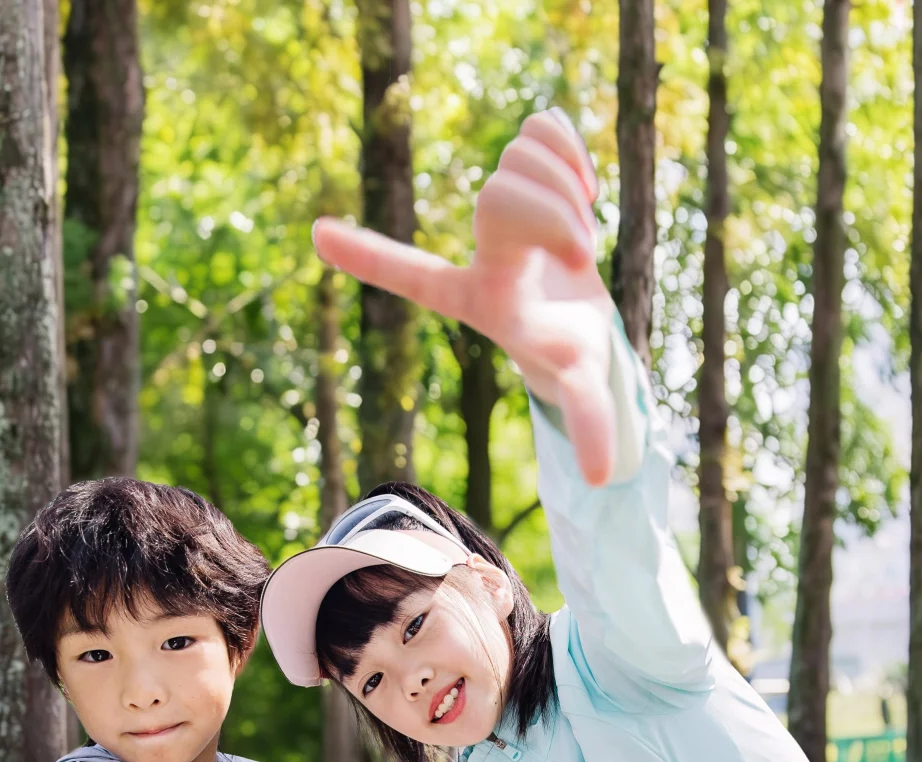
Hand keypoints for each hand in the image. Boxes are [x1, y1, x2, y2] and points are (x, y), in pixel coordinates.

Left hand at [313, 109, 615, 484]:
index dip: (371, 255)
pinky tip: (585, 183)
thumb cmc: (571, 358)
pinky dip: (570, 147)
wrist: (582, 320)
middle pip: (499, 198)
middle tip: (583, 256)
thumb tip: (604, 476)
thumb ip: (590, 426)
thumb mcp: (580, 388)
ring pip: (524, 158)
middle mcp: (482, 248)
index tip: (317, 235)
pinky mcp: (532, 166)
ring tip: (584, 231)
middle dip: (555, 220)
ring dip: (571, 192)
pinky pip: (544, 126)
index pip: (416, 276)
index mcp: (478, 297)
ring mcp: (504, 202)